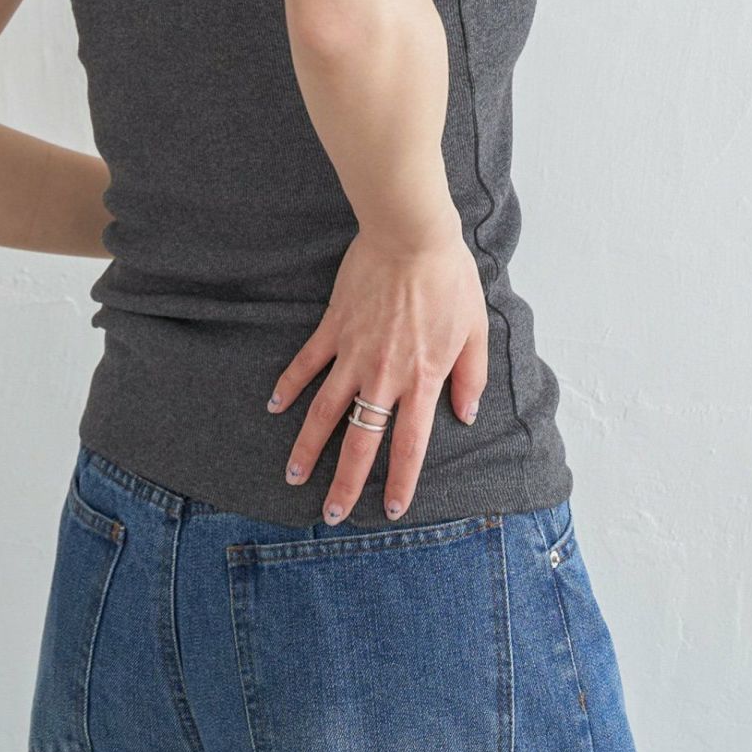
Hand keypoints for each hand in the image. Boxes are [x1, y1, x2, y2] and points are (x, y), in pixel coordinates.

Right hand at [265, 223, 488, 524]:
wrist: (411, 237)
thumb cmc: (448, 279)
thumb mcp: (475, 330)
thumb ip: (471, 376)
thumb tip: (465, 414)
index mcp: (422, 379)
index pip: (410, 445)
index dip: (400, 481)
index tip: (391, 509)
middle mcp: (384, 375)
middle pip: (361, 441)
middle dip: (346, 483)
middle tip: (331, 514)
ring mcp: (353, 353)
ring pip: (324, 411)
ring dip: (308, 447)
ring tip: (294, 474)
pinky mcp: (333, 328)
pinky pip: (306, 364)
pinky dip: (289, 386)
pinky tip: (275, 407)